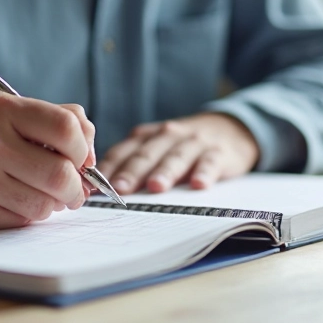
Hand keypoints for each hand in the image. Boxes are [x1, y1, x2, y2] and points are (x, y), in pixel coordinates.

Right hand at [0, 92, 95, 230]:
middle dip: (75, 188)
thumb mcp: (13, 115)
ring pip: (44, 204)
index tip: (81, 159)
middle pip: (60, 174)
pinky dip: (28, 216)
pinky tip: (13, 201)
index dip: (84, 149)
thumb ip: (59, 120)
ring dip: (52, 204)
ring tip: (38, 193)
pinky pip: (22, 221)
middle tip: (72, 190)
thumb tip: (92, 158)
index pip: (66, 127)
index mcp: (2, 109)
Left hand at [97, 113, 259, 194]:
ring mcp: (193, 143)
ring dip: (165, 171)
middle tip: (119, 189)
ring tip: (155, 186)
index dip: (108, 168)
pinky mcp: (218, 152)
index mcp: (145, 137)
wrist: (227, 129)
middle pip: (146, 155)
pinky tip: (199, 184)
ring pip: (176, 157)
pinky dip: (204, 172)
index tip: (94, 186)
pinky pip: (210, 162)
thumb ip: (131, 165)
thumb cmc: (180, 146)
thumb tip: (97, 192)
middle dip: (132, 172)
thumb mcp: (155, 148)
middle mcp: (166, 136)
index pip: (122, 152)